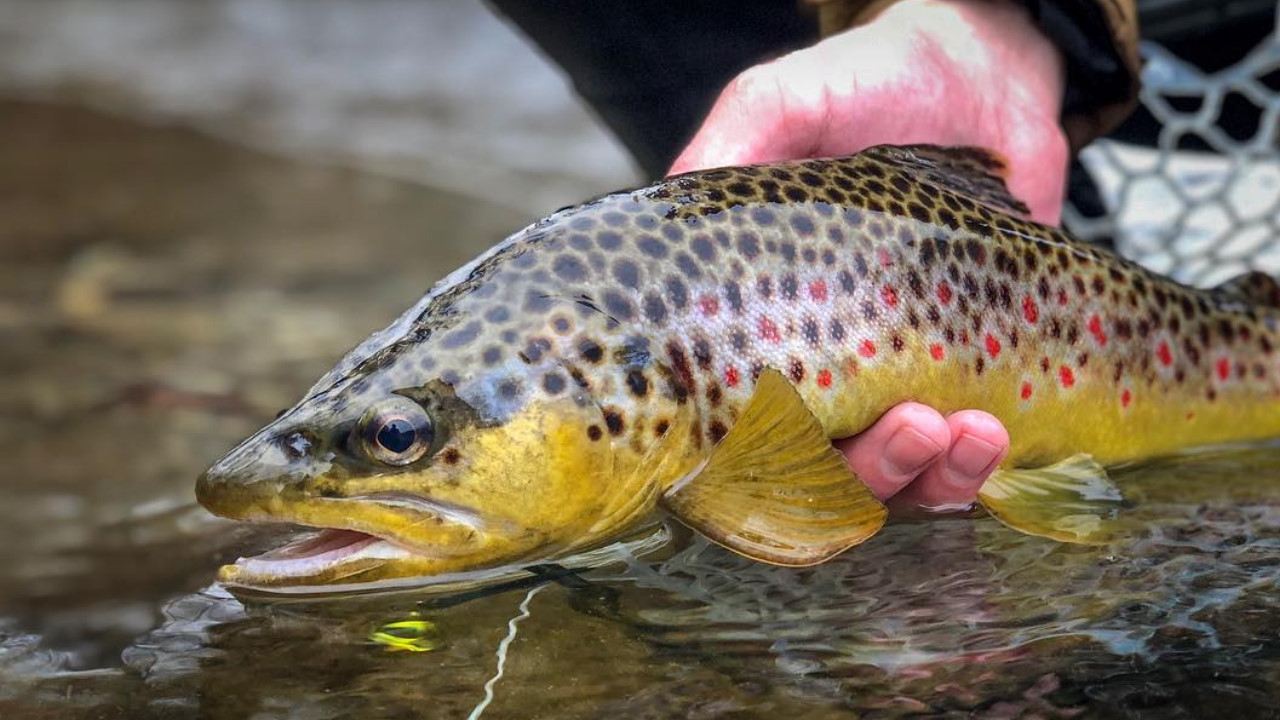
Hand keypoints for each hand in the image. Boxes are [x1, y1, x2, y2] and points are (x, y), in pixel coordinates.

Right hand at [671, 0, 1066, 506]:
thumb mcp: (784, 104)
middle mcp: (821, 370)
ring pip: (897, 485)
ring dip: (929, 480)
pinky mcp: (972, 381)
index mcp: (759, 326)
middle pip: (823, 477)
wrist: (980, 75)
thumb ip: (733, 143)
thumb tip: (672, 189)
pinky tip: (992, 432)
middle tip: (911, 427)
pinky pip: (966, 466)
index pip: (738, 425)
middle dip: (869, 473)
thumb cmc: (866, 88)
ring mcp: (897, 382)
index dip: (757, 461)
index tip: (797, 436)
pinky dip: (977, 470)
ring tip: (967, 431)